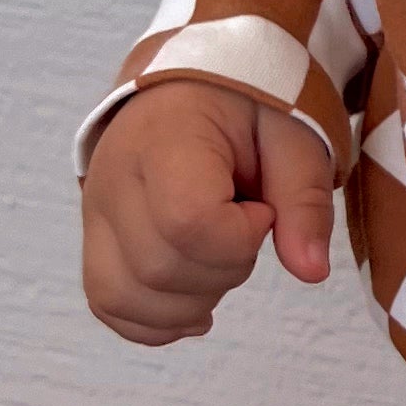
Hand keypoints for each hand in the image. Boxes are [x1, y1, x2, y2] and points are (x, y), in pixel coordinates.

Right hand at [81, 78, 334, 345]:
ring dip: (189, 302)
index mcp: (163, 140)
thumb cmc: (246, 106)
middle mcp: (113, 179)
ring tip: (220, 259)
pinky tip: (194, 300)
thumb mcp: (293, 135)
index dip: (239, 235)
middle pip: (158, 270)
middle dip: (223, 270)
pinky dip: (155, 319)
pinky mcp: (95, 238)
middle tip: (246, 229)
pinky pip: (108, 304)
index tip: (260, 208)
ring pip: (123, 297)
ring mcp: (95, 213)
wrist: (192, 86)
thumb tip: (311, 272)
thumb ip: (305, 200)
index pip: (187, 222)